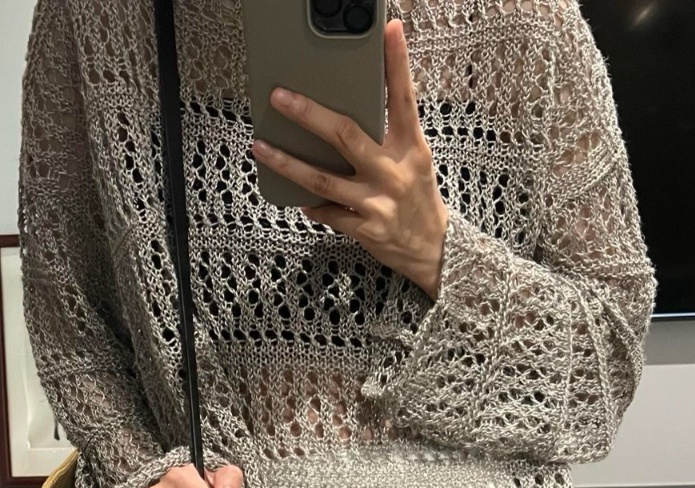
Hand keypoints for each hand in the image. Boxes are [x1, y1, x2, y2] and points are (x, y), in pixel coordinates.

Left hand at [250, 19, 448, 298]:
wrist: (434, 250)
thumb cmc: (418, 196)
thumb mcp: (413, 159)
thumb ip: (388, 134)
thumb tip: (347, 110)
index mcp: (410, 146)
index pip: (403, 98)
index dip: (396, 64)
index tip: (389, 30)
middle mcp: (393, 171)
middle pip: (345, 135)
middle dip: (309, 114)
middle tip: (279, 96)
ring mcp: (377, 202)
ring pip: (323, 179)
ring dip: (288, 163)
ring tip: (260, 147)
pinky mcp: (365, 229)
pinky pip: (328, 213)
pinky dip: (311, 204)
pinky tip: (297, 198)